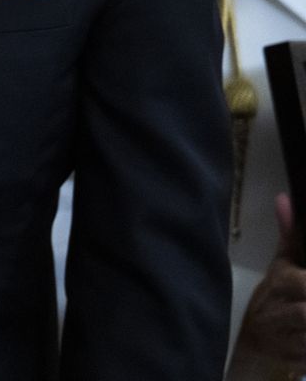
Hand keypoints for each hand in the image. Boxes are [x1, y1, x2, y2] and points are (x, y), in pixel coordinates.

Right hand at [233, 194, 305, 375]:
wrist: (254, 336)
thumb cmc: (274, 294)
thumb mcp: (281, 263)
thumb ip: (289, 234)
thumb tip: (284, 198)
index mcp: (280, 283)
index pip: (301, 284)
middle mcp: (279, 311)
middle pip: (305, 312)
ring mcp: (286, 338)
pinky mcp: (294, 357)